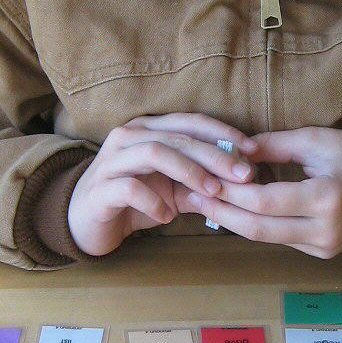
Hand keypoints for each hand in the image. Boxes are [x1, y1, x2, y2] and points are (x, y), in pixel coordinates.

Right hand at [67, 114, 257, 257]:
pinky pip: (130, 188)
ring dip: (190, 171)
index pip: (191, 121)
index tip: (254, 152)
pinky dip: (154, 202)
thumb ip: (205, 183)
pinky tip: (168, 218)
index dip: (224, 133)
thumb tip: (246, 182)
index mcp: (149, 129)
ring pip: (155, 152)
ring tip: (213, 192)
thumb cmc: (135, 200)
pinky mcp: (100, 188)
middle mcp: (129, 136)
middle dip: (215, 154)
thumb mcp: (176, 190)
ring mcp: (112, 160)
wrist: (87, 221)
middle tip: (244, 175)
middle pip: (178, 136)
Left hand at [179, 126, 341, 258]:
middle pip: (257, 228)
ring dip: (232, 220)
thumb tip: (232, 149)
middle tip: (191, 196)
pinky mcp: (321, 253)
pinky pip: (279, 239)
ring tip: (203, 202)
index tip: (204, 176)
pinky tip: (232, 209)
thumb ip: (273, 146)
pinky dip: (255, 224)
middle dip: (221, 212)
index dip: (230, 191)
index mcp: (326, 198)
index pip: (263, 202)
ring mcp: (323, 247)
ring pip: (265, 237)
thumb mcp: (316, 140)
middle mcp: (325, 230)